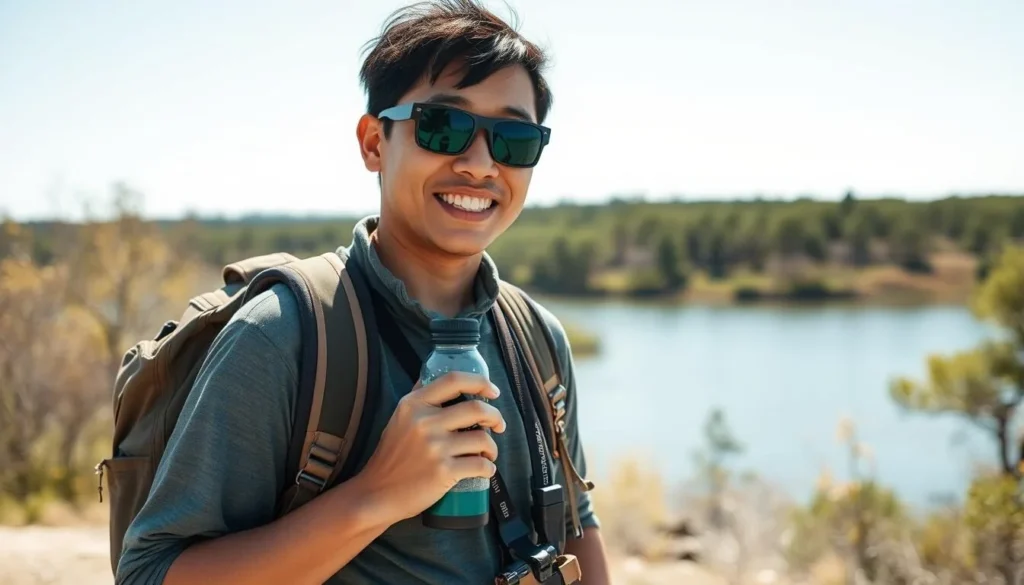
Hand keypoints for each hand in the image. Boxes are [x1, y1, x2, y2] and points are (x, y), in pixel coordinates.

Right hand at [355, 371, 505, 523]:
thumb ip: (418, 398)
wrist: (377, 493)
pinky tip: (485, 470)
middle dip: (495, 416)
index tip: (493, 392)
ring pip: (483, 439)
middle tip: (499, 425)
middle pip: (476, 408)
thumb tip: (433, 375)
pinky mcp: (443, 472)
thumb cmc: (391, 456)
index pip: (454, 380)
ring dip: (492, 447)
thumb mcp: (398, 418)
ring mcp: (435, 447)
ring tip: (488, 454)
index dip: (480, 382)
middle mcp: (424, 422)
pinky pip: (480, 465)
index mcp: (414, 404)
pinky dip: (489, 468)